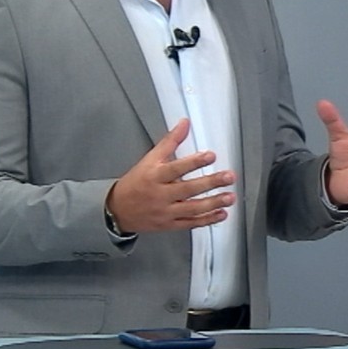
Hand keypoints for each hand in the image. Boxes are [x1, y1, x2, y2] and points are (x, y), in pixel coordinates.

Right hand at [106, 119, 236, 232]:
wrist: (117, 210)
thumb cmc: (136, 182)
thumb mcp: (150, 159)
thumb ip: (170, 141)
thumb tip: (184, 123)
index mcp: (155, 176)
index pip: (176, 168)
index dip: (194, 162)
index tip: (211, 155)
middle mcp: (161, 195)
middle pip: (188, 189)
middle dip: (210, 182)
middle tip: (229, 176)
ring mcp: (166, 211)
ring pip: (192, 208)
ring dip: (213, 203)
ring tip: (230, 197)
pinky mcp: (169, 224)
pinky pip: (190, 223)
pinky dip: (207, 220)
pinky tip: (221, 214)